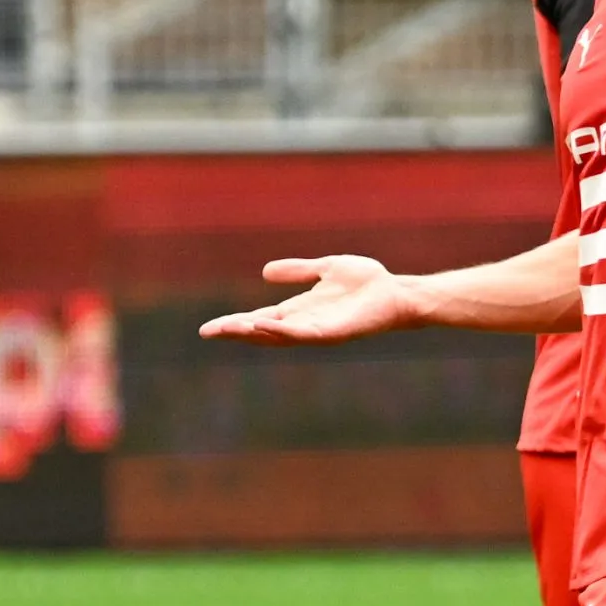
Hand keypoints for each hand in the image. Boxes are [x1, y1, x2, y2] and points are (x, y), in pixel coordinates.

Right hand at [198, 255, 415, 344]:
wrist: (396, 292)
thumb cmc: (366, 282)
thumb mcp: (324, 269)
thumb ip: (298, 271)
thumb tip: (266, 272)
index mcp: (299, 311)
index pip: (260, 319)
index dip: (236, 323)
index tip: (209, 329)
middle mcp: (305, 324)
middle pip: (263, 332)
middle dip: (236, 332)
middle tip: (209, 332)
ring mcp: (318, 331)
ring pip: (279, 336)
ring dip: (253, 333)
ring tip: (230, 328)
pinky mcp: (334, 333)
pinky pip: (303, 334)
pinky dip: (282, 331)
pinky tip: (265, 326)